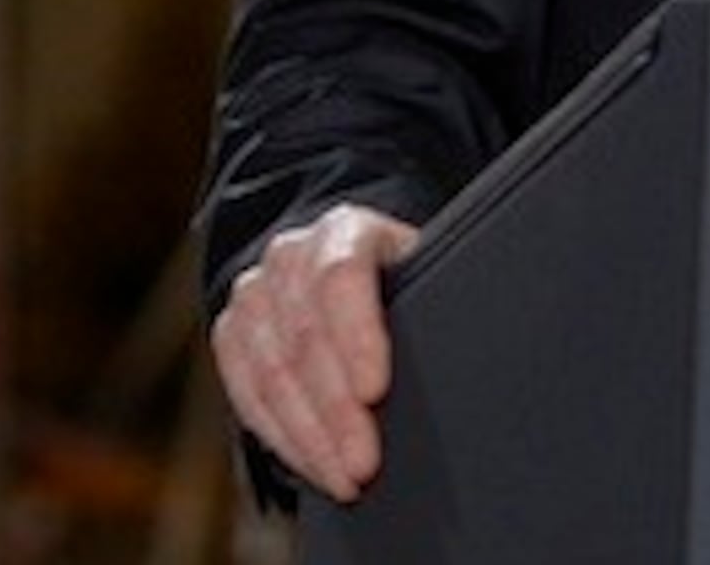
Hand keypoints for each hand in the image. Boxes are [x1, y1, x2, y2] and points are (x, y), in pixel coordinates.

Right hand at [210, 203, 422, 501]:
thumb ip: (436, 298)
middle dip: (337, 411)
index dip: (358, 338)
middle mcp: (289, 256)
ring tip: (346, 478)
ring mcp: (254, 294)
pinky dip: (283, 437)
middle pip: (306, 338)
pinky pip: (247, 394)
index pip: (342, 278)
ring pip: (272, 374)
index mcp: (345, 230)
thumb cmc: (402, 278)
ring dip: (310, 436)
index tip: (377, 392)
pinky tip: (315, 466)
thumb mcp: (426, 271)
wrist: (345, 265)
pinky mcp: (231, 334)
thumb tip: (478, 349)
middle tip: (365, 461)